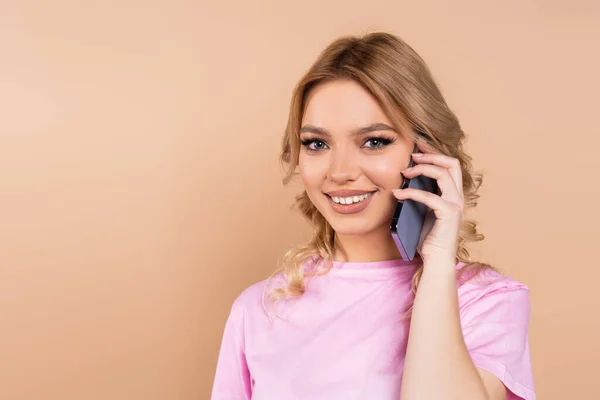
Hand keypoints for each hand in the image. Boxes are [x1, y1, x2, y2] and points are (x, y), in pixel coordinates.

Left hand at [392, 141, 462, 267]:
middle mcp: (458, 197)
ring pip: (443, 174)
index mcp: (453, 195)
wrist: (436, 259)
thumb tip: (403, 180)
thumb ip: (419, 196)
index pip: (450, 165)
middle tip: (412, 153)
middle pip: (452, 163)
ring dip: (422, 169)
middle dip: (432, 154)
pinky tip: (398, 194)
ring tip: (404, 172)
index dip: (435, 153)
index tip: (417, 148)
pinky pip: (429, 196)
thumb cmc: (427, 238)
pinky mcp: (448, 214)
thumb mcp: (422, 211)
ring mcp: (455, 205)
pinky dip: (411, 193)